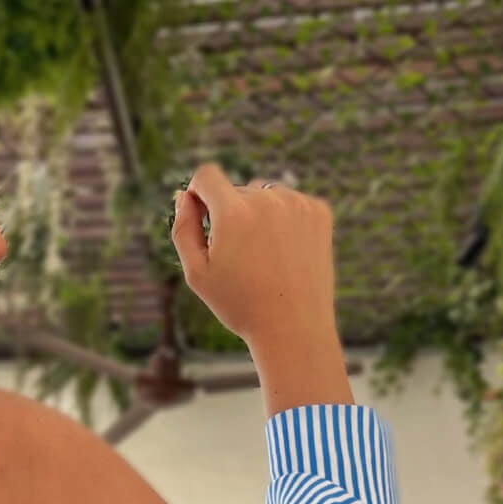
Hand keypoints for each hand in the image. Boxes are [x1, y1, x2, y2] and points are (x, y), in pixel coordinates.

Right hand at [170, 162, 338, 351]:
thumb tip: (185, 196)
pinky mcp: (318, 211)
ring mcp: (296, 203)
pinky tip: (284, 254)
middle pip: (237, 190)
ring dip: (258, 216)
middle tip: (239, 259)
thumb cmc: (240, 305)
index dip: (199, 193)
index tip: (202, 214)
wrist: (294, 328)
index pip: (207, 175)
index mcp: (233, 213)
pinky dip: (284, 221)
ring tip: (263, 258)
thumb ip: (183, 230)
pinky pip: (291, 204)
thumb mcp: (197, 274)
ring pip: (265, 196)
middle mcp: (266, 199)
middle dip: (231, 215)